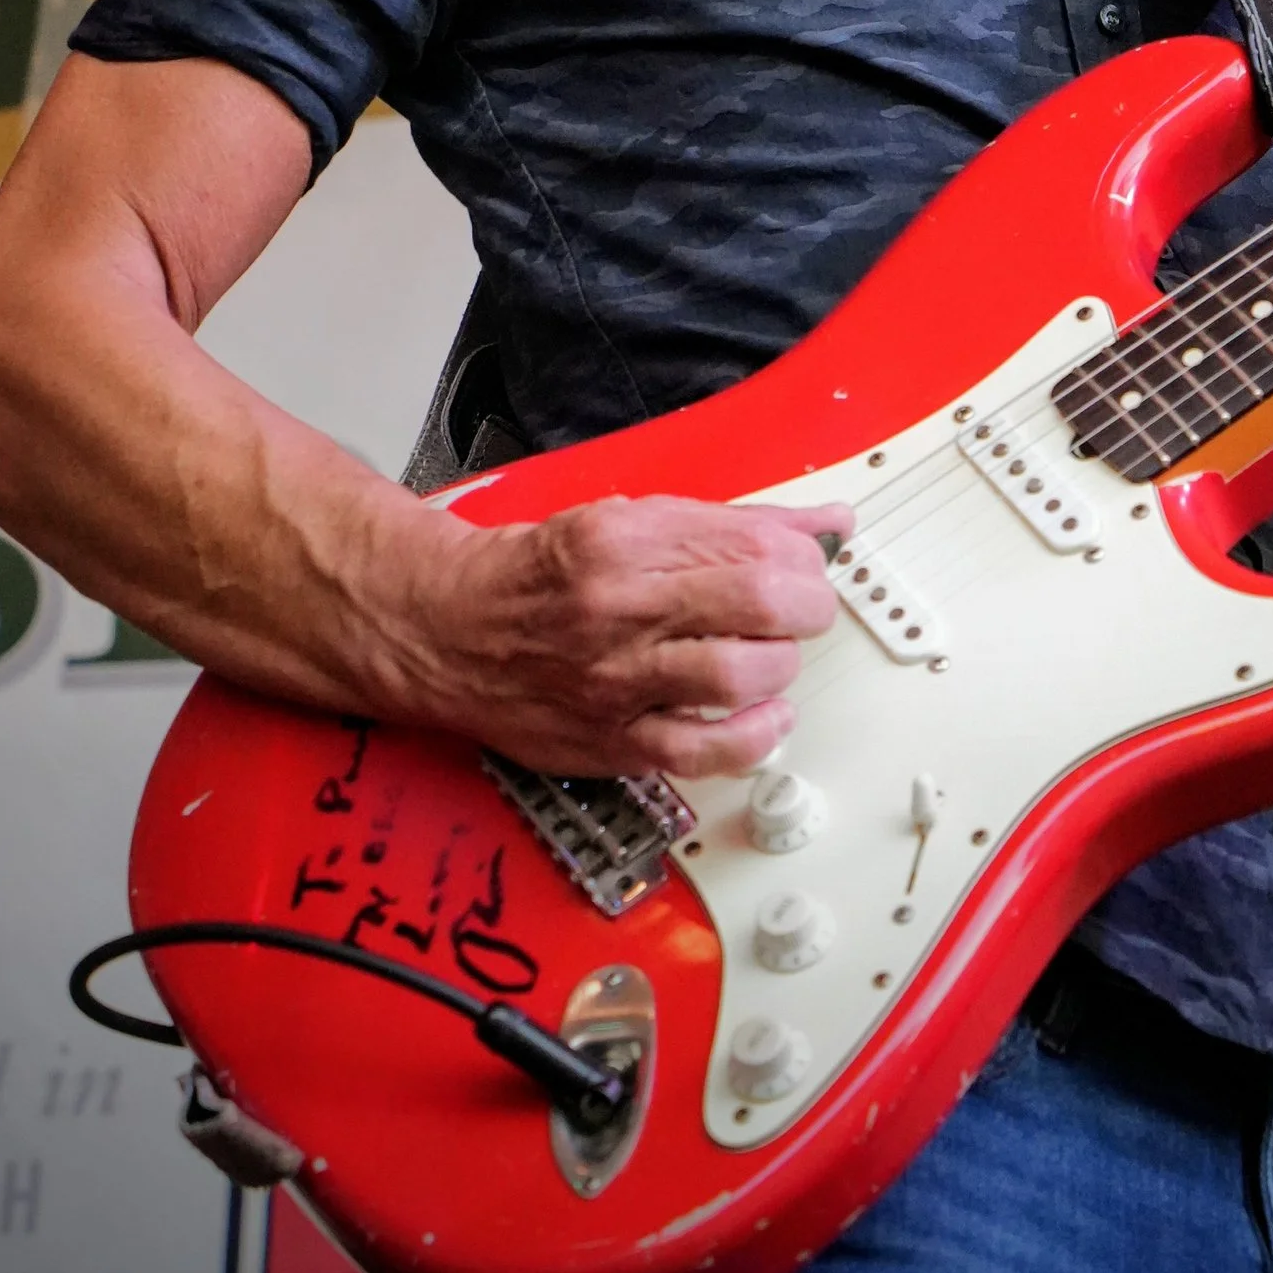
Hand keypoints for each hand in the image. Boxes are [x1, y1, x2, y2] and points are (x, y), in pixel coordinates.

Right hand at [387, 494, 845, 781]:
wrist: (447, 628)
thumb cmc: (540, 574)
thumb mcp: (630, 519)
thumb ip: (733, 524)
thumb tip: (825, 524)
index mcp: (625, 541)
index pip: (754, 544)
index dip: (803, 557)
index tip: (806, 564)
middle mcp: (619, 608)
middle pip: (760, 603)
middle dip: (805, 605)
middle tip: (801, 609)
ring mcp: (614, 681)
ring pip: (740, 675)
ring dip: (780, 665)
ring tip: (771, 656)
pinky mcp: (610, 742)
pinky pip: (703, 753)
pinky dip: (752, 738)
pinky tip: (765, 715)